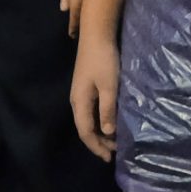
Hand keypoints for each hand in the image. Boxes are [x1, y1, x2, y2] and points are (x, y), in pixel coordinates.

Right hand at [71, 32, 120, 161]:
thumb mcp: (109, 86)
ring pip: (88, 119)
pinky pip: (91, 110)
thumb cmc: (103, 60)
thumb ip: (107, 109)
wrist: (96, 34)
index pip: (85, 132)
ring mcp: (80, 92)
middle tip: (113, 152)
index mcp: (79, 102)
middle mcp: (76, 100)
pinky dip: (100, 119)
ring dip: (100, 131)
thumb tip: (108, 132)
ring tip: (113, 140)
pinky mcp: (86, 85)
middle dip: (98, 142)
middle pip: (85, 127)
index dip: (96, 146)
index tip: (108, 157)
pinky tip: (110, 120)